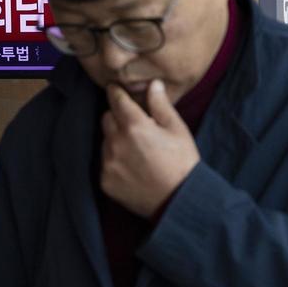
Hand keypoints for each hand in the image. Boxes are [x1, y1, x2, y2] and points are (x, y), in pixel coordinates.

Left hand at [99, 80, 200, 216]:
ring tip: (137, 151)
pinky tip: (132, 168)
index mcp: (134, 125)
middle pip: (107, 118)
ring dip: (116, 140)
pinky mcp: (105, 181)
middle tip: (135, 126)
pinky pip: (104, 163)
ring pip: (105, 141)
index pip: (116, 99)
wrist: (180, 202)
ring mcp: (108, 163)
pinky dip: (114, 161)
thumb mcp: (177, 130)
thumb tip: (152, 84)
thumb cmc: (182, 163)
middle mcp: (116, 142)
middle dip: (118, 117)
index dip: (116, 92)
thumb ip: (161, 105)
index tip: (115, 90)